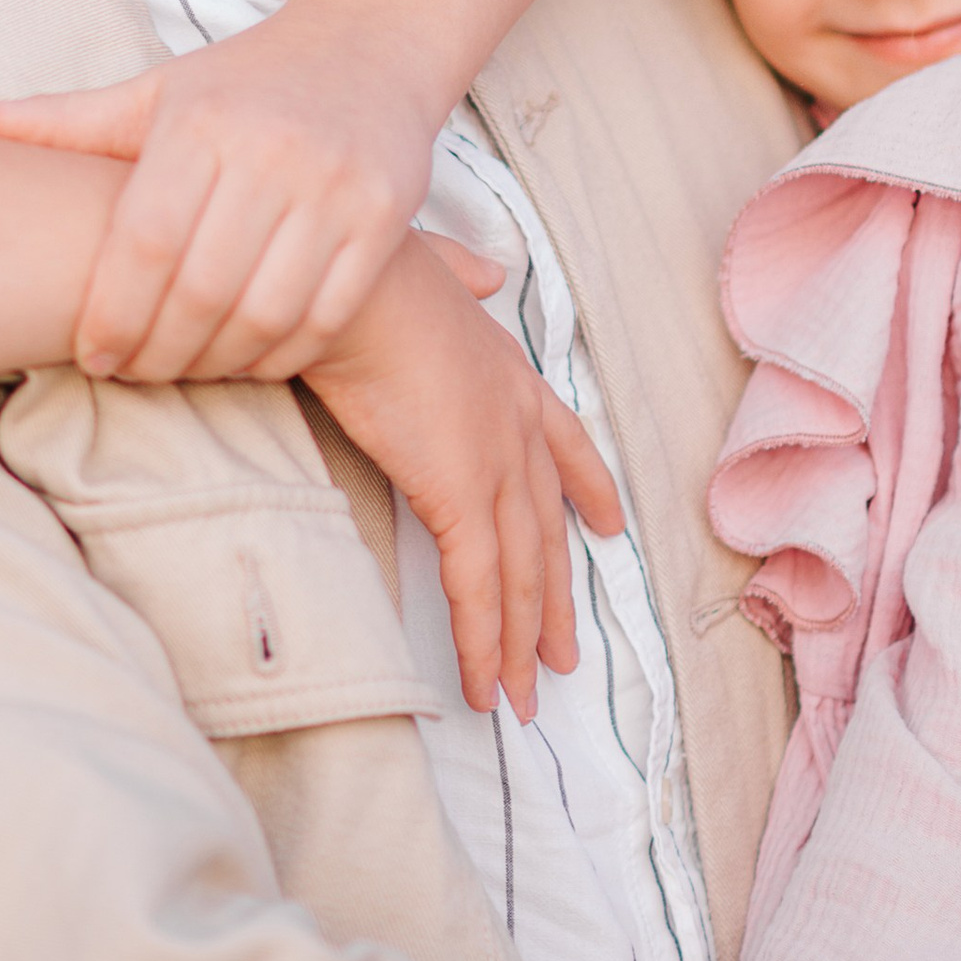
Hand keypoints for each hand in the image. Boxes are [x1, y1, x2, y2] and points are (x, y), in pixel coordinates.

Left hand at [0, 19, 441, 388]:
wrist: (368, 47)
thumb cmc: (241, 84)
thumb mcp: (151, 94)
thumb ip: (60, 122)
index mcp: (201, 122)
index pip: (144, 243)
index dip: (111, 314)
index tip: (91, 356)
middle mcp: (272, 151)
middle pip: (202, 289)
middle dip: (159, 351)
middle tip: (133, 374)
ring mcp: (335, 185)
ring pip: (266, 311)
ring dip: (219, 362)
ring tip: (186, 371)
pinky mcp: (386, 215)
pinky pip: (328, 315)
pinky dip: (284, 353)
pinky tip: (250, 359)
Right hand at [303, 230, 624, 724]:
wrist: (349, 279)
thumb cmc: (368, 268)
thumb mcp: (428, 263)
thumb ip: (459, 273)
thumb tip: (483, 270)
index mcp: (506, 369)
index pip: (565, 441)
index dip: (589, 486)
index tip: (610, 524)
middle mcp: (514, 421)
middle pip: (546, 528)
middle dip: (554, 597)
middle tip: (565, 654)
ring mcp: (495, 463)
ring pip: (520, 572)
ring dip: (521, 642)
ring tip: (527, 698)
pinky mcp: (460, 498)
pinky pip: (476, 589)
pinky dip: (482, 643)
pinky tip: (485, 687)